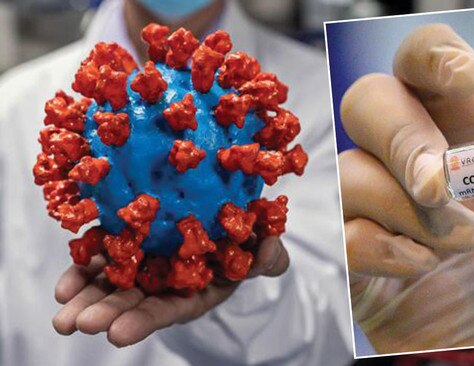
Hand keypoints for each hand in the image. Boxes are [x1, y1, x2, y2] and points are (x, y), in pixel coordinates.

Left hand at [52, 236, 288, 346]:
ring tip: (62, 315)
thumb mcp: (261, 249)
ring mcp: (142, 263)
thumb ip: (269, 255)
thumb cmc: (245, 240)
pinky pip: (100, 256)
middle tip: (80, 324)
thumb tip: (271, 249)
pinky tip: (64, 284)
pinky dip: (82, 270)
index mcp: (195, 289)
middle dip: (106, 314)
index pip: (169, 309)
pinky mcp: (126, 240)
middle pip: (132, 302)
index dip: (145, 320)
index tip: (118, 334)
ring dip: (85, 300)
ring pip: (110, 284)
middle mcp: (164, 282)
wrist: (223, 217)